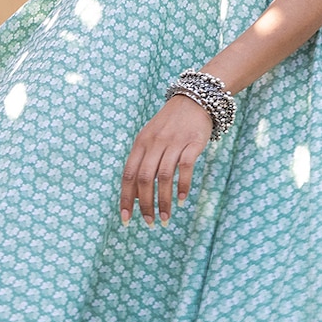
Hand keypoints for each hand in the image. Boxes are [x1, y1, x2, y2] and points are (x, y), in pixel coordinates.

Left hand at [120, 96, 211, 225]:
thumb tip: (136, 195)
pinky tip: (181, 199)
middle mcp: (154, 143)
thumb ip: (142, 162)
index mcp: (140, 144)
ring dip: (163, 201)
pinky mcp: (192, 143)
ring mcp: (173, 143)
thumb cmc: (170, 124)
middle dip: (145, 205)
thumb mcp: (150, 138)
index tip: (126, 218)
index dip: (126, 198)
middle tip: (150, 223)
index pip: (128, 175)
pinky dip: (182, 186)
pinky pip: (185, 168)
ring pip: (163, 177)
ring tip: (165, 218)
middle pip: (145, 179)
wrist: (195, 99)